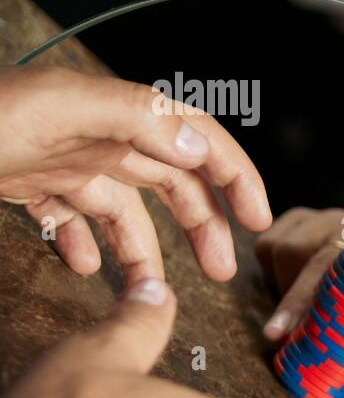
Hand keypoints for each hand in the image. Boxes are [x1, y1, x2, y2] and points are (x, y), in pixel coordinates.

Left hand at [0, 65, 271, 283]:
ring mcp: (64, 162)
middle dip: (204, 224)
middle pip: (171, 181)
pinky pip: (73, 220)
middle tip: (224, 271)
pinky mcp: (30, 186)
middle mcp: (97, 135)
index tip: (258, 219)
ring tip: (158, 291)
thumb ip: (132, 117)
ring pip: (127, 210)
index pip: (195, 138)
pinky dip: (86, 246)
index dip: (235, 175)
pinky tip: (85, 269)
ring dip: (149, 250)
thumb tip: (198, 149)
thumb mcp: (58, 107)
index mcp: (114, 111)